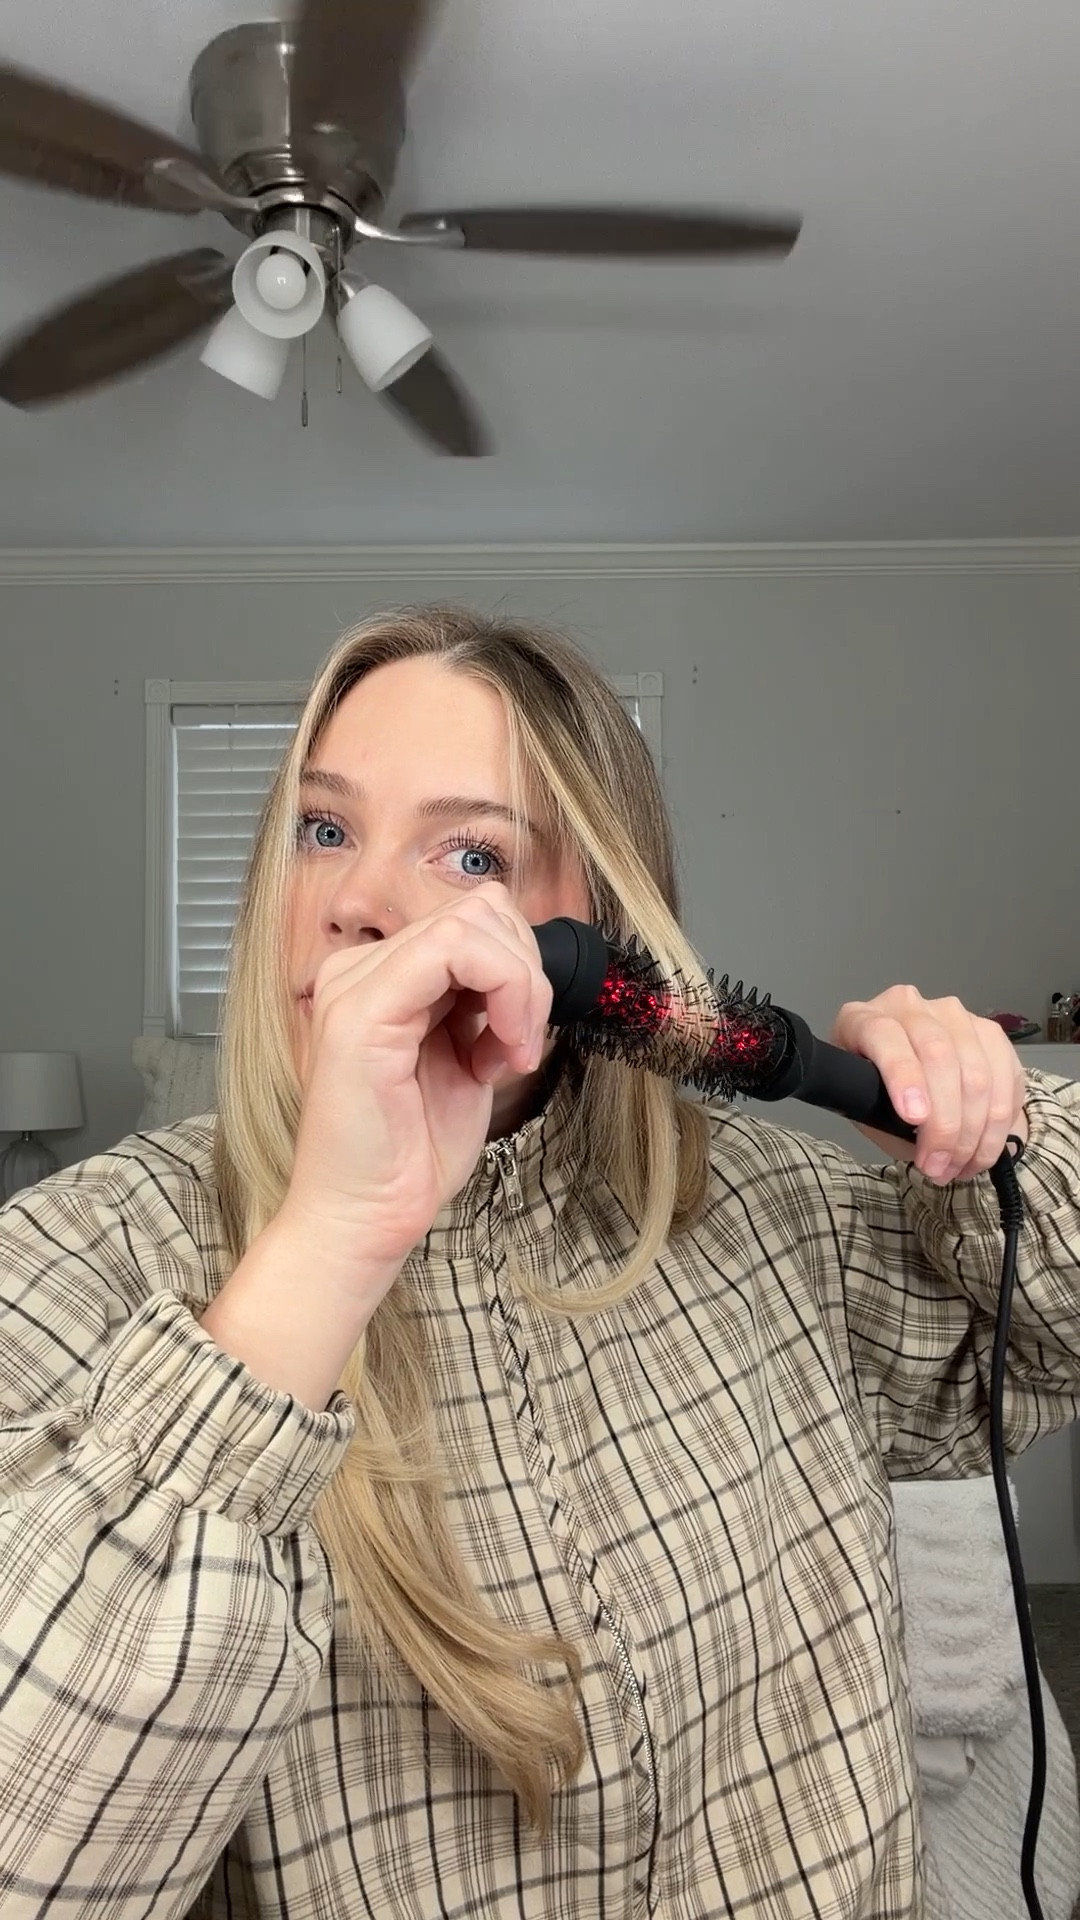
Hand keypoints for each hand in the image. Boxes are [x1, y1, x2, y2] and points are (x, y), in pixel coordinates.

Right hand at [278, 883, 552, 1284]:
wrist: (365, 1218)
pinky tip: (499, 1054)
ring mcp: (354, 984)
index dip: (520, 968)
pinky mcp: (361, 1011)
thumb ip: (481, 1007)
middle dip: (528, 973)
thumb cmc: (410, 1154)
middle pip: (479, 912)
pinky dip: (505, 992)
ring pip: (473, 923)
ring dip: (521, 986)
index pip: (472, 921)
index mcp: (381, 978)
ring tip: (511, 1053)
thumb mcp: (464, 1060)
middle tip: (523, 1044)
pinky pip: (453, 950)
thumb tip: (525, 968)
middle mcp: (359, 969)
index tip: (523, 1038)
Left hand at [829, 984, 1028, 1181]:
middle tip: (938, 1166)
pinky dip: (999, 1123)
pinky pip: (1006, 1077)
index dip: (904, 1077)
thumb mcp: (864, 1105)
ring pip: (977, 1072)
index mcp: (864, 1018)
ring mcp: (952, 1015)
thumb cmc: (876, 1092)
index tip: (914, 1118)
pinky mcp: (988, 1030)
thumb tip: (922, 1142)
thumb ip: (882, 1116)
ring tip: (960, 1167)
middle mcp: (909, 1006)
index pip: (886, 1037)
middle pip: (939, 1056)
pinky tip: (984, 1150)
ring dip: (974, 1132)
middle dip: (944, 1123)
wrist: (909, 1075)